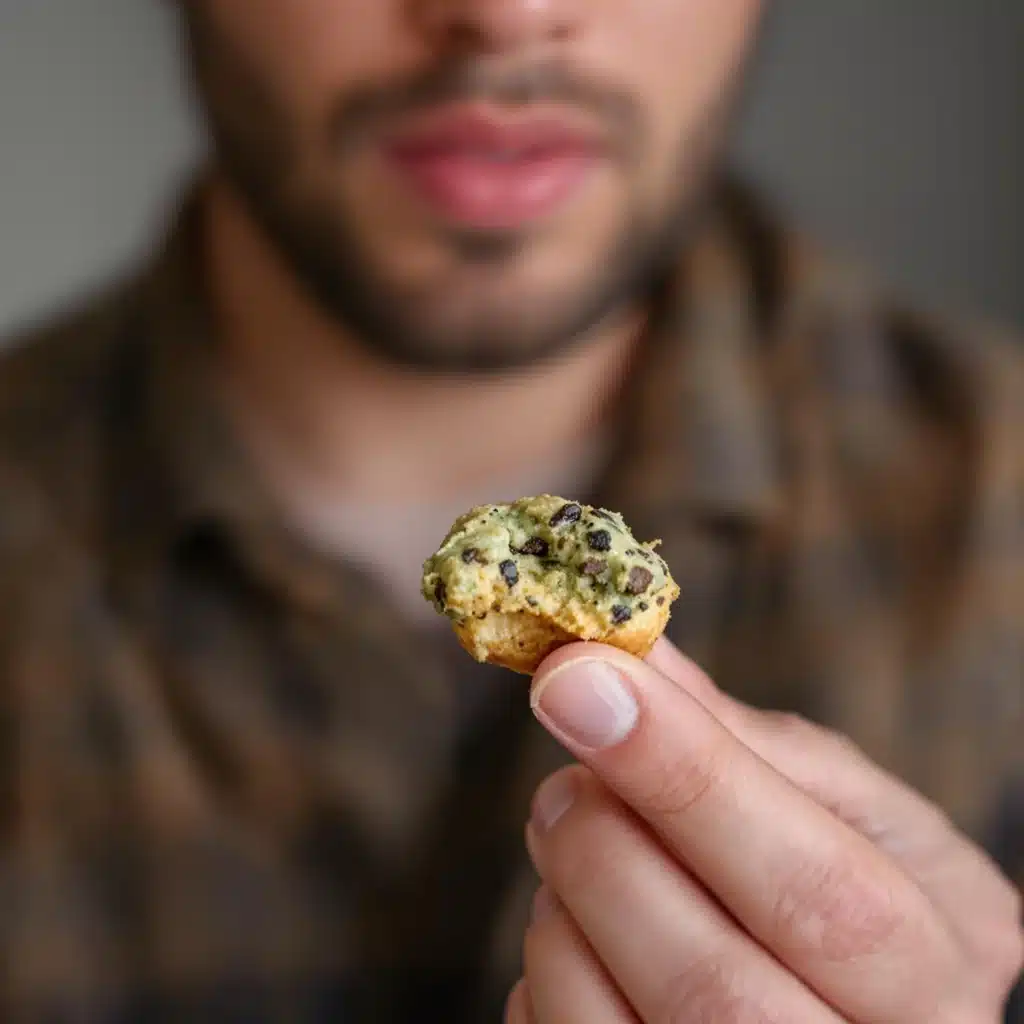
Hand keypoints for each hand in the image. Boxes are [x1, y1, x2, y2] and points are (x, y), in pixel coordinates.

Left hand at [507, 639, 1022, 1022]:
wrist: (858, 999)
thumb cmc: (856, 886)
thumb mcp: (839, 805)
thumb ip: (736, 738)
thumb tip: (617, 653)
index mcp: (937, 969)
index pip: (818, 889)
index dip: (685, 775)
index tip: (580, 679)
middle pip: (710, 986)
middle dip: (606, 851)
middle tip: (565, 783)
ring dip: (562, 913)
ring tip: (576, 850)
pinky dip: (545, 973)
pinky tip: (581, 928)